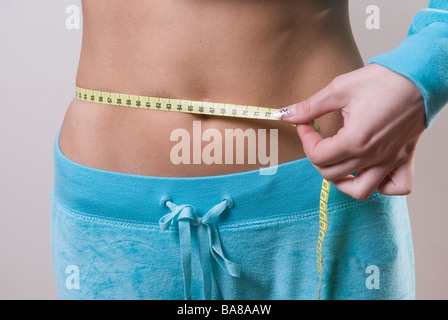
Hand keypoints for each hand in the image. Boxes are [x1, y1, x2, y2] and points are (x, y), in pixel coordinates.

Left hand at [275, 63, 425, 200]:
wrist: (419, 76)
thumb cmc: (383, 80)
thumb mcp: (339, 89)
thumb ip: (310, 107)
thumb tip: (285, 114)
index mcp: (354, 141)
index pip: (317, 156)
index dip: (305, 140)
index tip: (305, 124)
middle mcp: (372, 157)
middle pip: (331, 175)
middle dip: (317, 157)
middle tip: (317, 138)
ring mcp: (390, 161)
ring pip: (360, 191)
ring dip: (342, 182)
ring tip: (337, 163)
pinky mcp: (404, 158)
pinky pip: (395, 187)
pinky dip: (381, 186)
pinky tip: (370, 170)